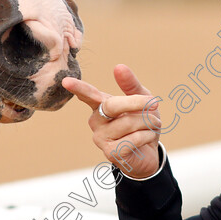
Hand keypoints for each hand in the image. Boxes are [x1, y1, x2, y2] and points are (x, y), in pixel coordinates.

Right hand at [63, 64, 161, 178]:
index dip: (78, 88)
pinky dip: (147, 136)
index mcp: (101, 105)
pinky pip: (133, 139)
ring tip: (152, 125)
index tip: (66, 81)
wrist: (150, 152)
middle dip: (136, 103)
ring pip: (127, 123)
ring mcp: (101, 138)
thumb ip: (131, 84)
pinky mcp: (110, 153)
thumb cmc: (143, 123)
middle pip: (111, 105)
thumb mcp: (142, 100)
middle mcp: (96, 121)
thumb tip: (118, 67)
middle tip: (155, 103)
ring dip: (148, 122)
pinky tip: (147, 139)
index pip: (88, 95)